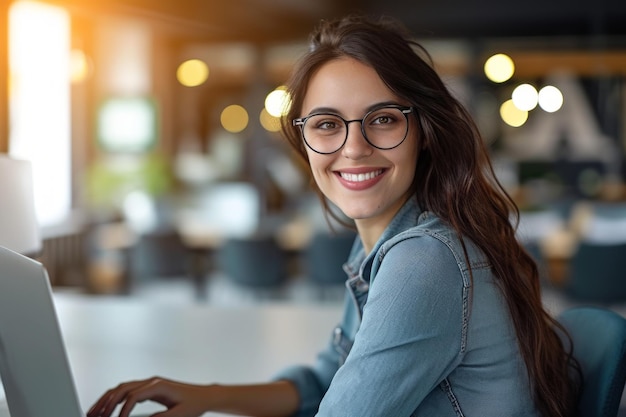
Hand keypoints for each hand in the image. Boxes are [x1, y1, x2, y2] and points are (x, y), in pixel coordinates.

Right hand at [87, 377, 211, 416]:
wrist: (203, 396)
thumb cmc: (193, 405)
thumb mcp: (178, 415)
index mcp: (158, 386)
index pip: (133, 396)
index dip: (122, 411)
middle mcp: (152, 381)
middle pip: (122, 388)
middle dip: (106, 403)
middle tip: (93, 416)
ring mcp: (149, 383)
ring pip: (122, 388)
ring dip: (107, 399)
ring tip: (93, 412)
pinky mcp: (149, 388)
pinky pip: (127, 391)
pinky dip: (115, 398)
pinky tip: (107, 408)